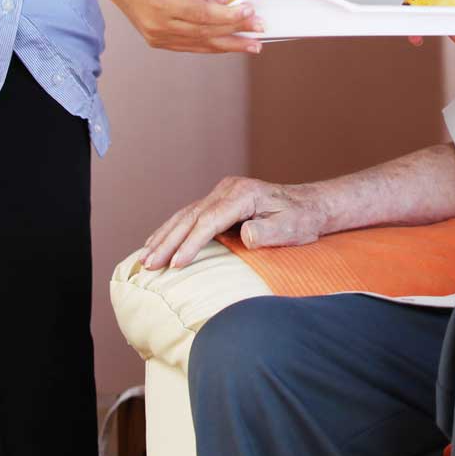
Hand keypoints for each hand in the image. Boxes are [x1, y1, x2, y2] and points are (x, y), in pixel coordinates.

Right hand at [97, 0, 264, 54]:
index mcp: (162, 2)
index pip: (205, 15)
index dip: (231, 16)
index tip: (252, 12)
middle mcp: (158, 24)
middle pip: (206, 33)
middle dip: (237, 32)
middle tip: (262, 30)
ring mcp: (155, 34)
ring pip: (199, 44)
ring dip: (228, 45)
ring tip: (252, 45)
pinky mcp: (155, 37)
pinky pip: (188, 46)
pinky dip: (209, 46)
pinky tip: (227, 45)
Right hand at [137, 175, 330, 270]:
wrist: (309, 205)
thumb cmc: (301, 220)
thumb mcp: (290, 228)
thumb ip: (267, 232)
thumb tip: (244, 233)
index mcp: (244, 194)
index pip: (210, 221)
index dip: (191, 244)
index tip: (176, 265)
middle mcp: (229, 189)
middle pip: (192, 217)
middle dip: (168, 242)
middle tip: (148, 266)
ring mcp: (222, 192)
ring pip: (186, 215)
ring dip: (164, 237)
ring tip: (144, 259)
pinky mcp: (219, 199)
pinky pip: (190, 215)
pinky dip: (171, 229)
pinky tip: (156, 242)